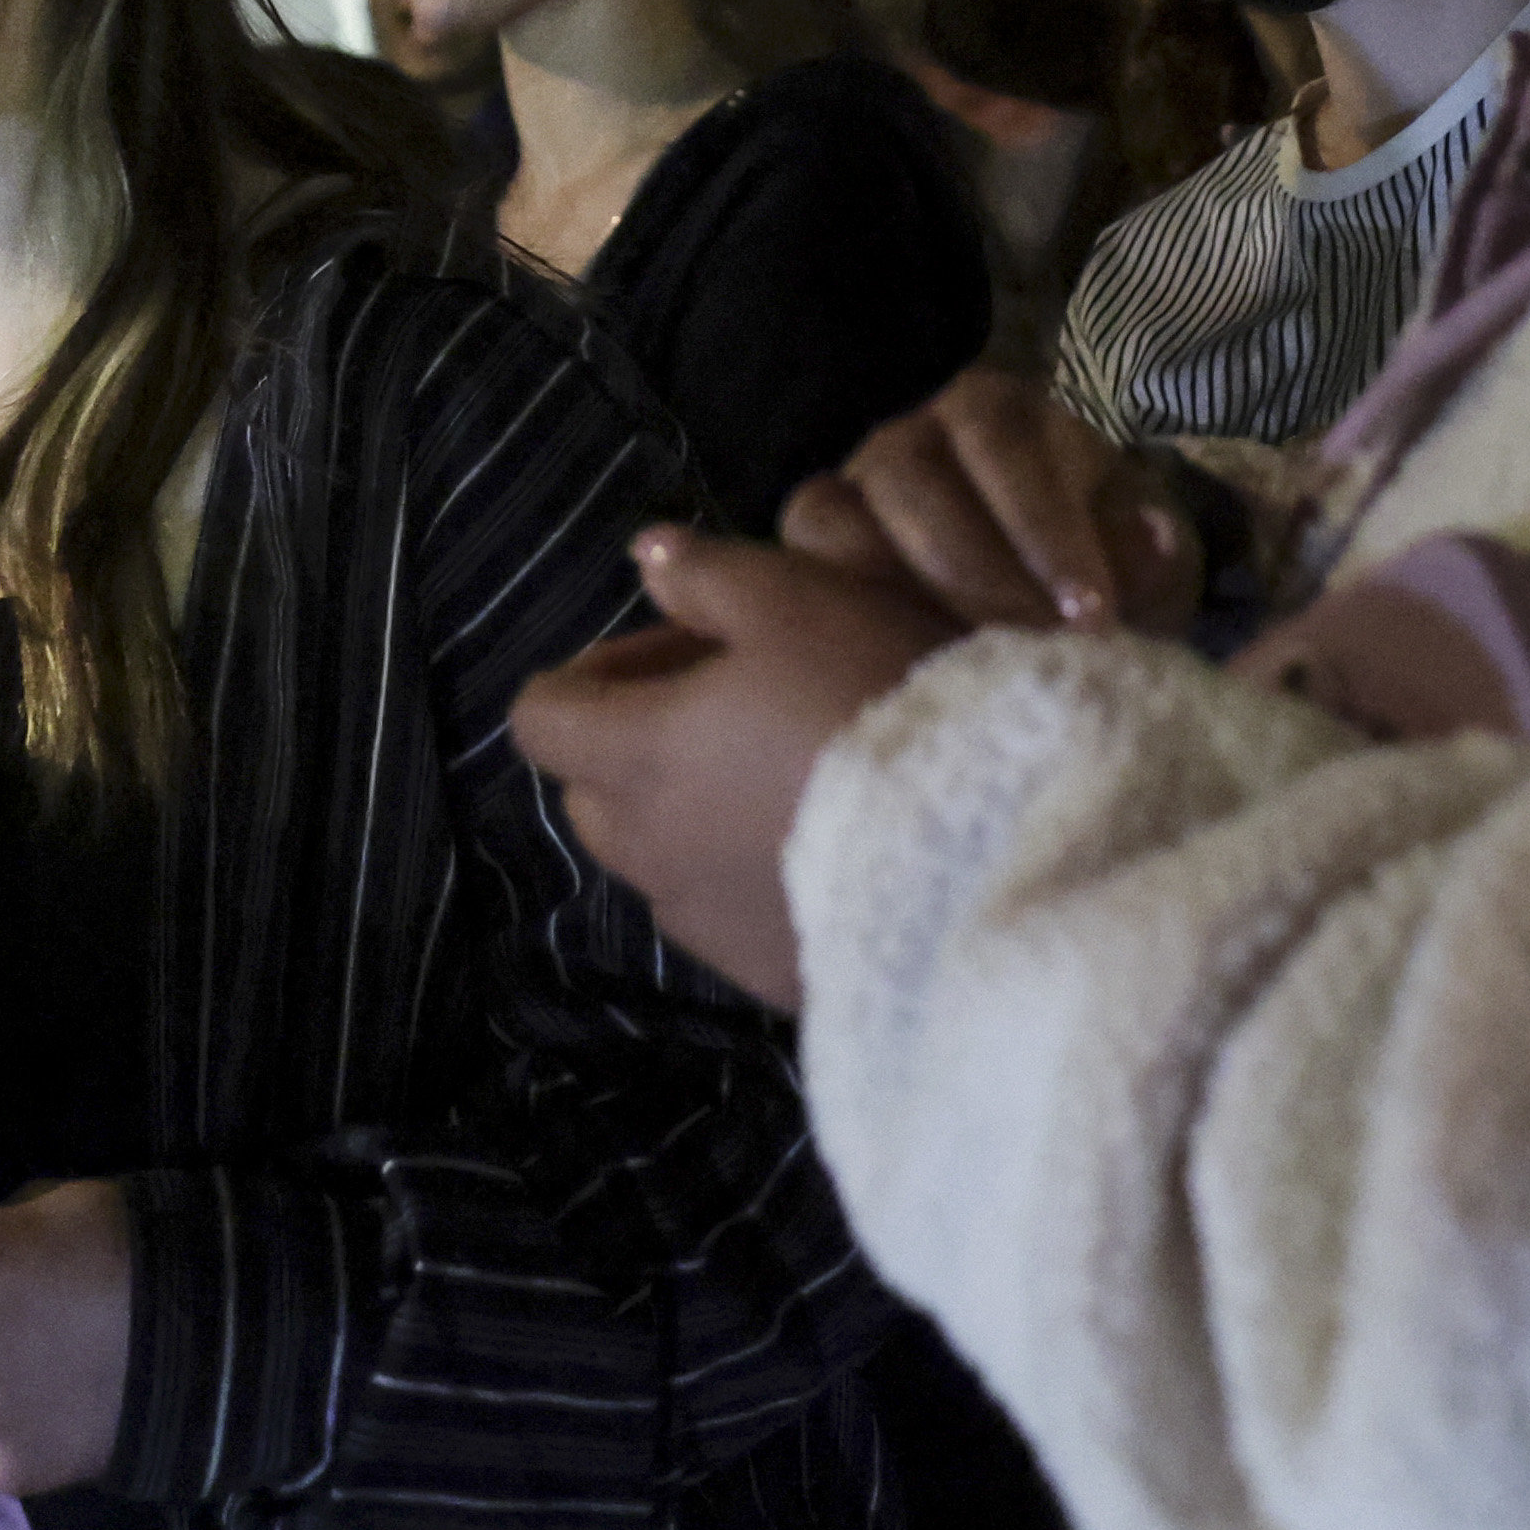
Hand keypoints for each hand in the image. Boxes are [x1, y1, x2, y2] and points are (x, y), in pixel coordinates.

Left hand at [508, 528, 965, 1009]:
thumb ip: (706, 575)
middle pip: (593, 791)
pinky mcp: (767, 975)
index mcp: (635, 757)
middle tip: (738, 702)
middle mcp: (648, 852)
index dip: (592, 674)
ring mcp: (707, 925)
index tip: (675, 649)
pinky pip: (726, 914)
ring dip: (692, 810)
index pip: (541, 720)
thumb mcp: (796, 600)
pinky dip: (748, 875)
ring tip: (790, 772)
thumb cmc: (873, 701)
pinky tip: (832, 842)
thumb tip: (647, 554)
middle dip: (639, 741)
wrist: (988, 851)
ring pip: (659, 856)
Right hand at [777, 369, 1201, 636]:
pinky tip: (900, 670)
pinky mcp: (814, 546)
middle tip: (1031, 654)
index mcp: (998, 412)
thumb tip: (1152, 538)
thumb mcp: (1142, 559)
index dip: (1043, 529)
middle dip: (977, 577)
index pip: (1006, 445)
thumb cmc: (1097, 567)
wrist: (1046, 603)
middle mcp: (912, 434)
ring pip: (834, 518)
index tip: (1089, 615)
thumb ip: (1147, 555)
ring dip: (899, 598)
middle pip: (912, 481)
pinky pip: (801, 566)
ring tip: (964, 669)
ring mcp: (851, 486)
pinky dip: (843, 614)